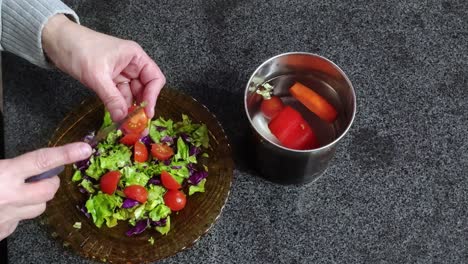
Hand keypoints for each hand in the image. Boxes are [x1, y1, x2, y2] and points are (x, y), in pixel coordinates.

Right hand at [0, 143, 91, 239]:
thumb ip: (2, 164)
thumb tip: (14, 162)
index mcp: (2, 175)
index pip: (42, 160)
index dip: (65, 153)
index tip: (84, 149)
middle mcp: (9, 198)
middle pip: (49, 190)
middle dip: (48, 182)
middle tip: (38, 176)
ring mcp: (7, 218)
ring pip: (38, 208)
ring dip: (34, 198)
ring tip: (17, 191)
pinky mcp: (1, 233)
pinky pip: (19, 221)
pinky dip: (16, 213)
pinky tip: (0, 207)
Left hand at [42, 15, 165, 120]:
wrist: (56, 42)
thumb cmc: (79, 50)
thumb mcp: (97, 76)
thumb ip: (112, 98)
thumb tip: (122, 117)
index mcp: (135, 57)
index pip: (154, 78)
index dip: (153, 96)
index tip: (147, 113)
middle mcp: (132, 65)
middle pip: (145, 89)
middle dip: (141, 105)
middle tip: (136, 124)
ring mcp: (121, 73)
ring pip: (132, 95)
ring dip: (129, 108)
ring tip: (125, 123)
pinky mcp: (110, 80)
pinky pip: (120, 96)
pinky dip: (119, 106)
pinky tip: (117, 116)